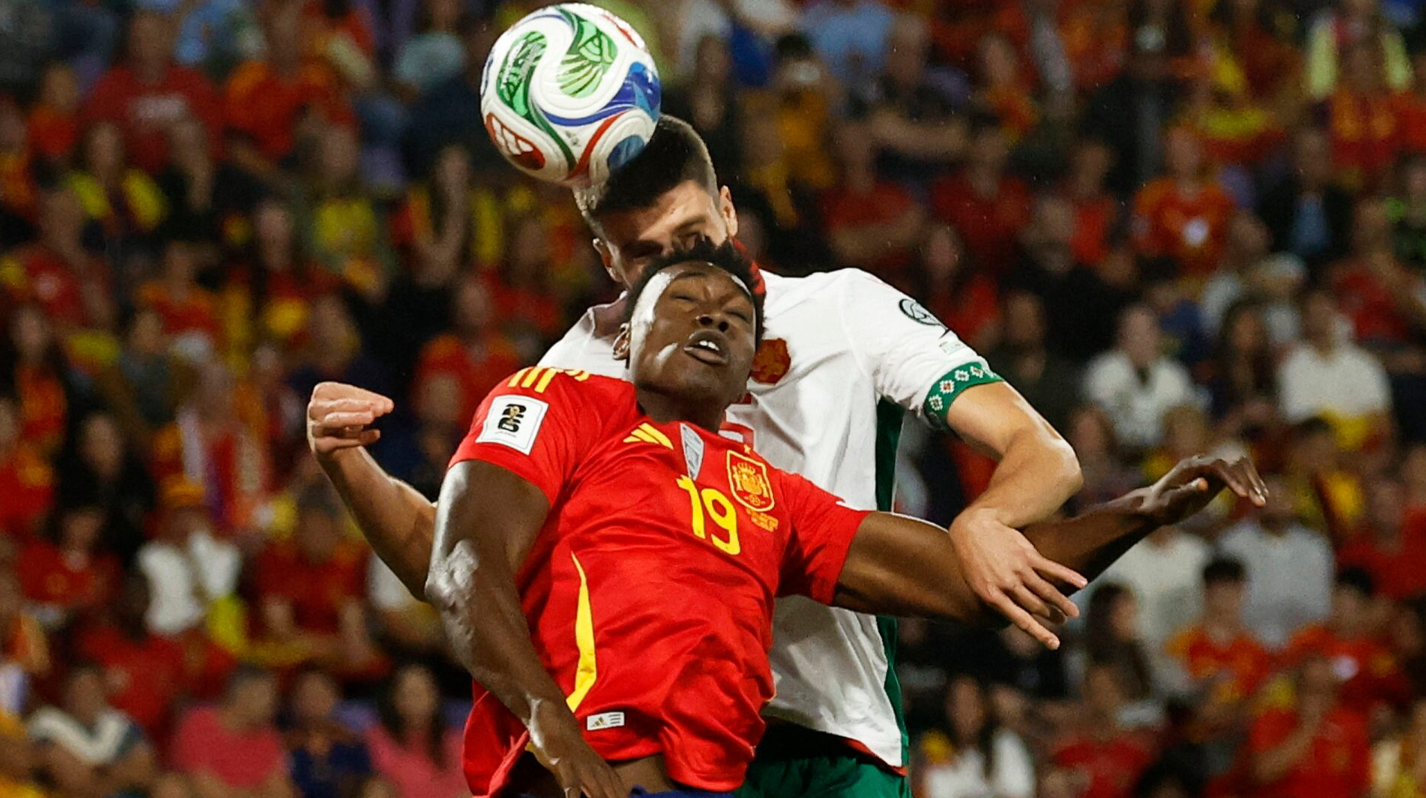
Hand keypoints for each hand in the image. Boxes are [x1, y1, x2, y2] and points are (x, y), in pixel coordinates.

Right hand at [307, 382, 394, 459]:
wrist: (332, 445)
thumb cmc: (347, 418)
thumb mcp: (360, 407)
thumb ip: (374, 404)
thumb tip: (388, 405)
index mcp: (323, 391)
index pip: (347, 392)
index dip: (368, 398)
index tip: (388, 405)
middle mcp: (315, 408)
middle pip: (339, 405)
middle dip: (361, 406)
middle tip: (380, 408)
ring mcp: (315, 427)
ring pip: (335, 421)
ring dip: (354, 418)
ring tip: (371, 418)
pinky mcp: (320, 446)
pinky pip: (339, 441)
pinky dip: (358, 438)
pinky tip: (376, 434)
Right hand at [527, 702, 626, 797]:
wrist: (556, 720)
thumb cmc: (572, 751)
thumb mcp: (589, 771)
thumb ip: (599, 787)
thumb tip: (610, 794)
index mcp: (606, 775)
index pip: (620, 796)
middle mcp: (598, 772)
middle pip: (613, 797)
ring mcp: (582, 768)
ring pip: (597, 793)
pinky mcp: (564, 765)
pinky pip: (571, 785)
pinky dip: (573, 796)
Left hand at [949, 510, 1087, 649]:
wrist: (973, 528)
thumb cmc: (972, 559)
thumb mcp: (976, 584)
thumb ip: (995, 599)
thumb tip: (1011, 615)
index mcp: (992, 596)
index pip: (1021, 620)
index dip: (1040, 634)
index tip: (1055, 644)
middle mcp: (1008, 585)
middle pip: (1037, 606)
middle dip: (1052, 616)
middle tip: (1063, 622)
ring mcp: (1019, 569)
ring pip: (1047, 591)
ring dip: (1063, 603)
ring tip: (1074, 613)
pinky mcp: (1028, 554)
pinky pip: (1052, 568)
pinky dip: (1069, 576)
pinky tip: (1082, 583)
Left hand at [1140, 455, 1267, 526]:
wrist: (1154, 506)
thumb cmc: (1160, 506)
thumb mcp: (1171, 502)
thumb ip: (1187, 492)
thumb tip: (1205, 483)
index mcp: (1190, 466)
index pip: (1218, 465)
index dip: (1232, 478)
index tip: (1243, 496)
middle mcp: (1203, 463)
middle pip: (1233, 463)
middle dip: (1248, 481)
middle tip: (1259, 502)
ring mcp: (1211, 469)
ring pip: (1240, 467)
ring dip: (1253, 482)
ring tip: (1262, 501)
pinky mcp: (1216, 478)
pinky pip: (1239, 475)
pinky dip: (1250, 483)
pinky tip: (1260, 497)